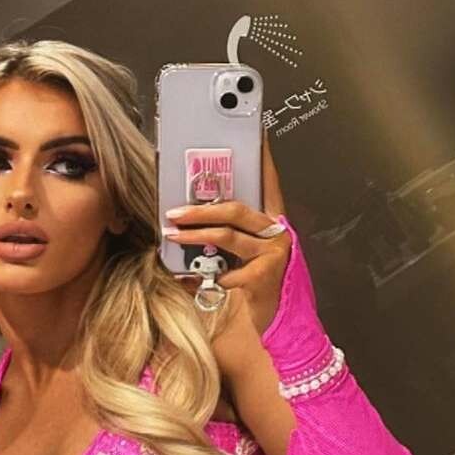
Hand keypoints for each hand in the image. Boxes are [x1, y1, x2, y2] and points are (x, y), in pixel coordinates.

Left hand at [164, 129, 291, 337]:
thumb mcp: (249, 253)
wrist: (281, 320)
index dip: (263, 159)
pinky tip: (196, 280)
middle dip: (200, 208)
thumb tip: (194, 215)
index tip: (257, 134)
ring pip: (227, 236)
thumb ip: (233, 233)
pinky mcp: (263, 277)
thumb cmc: (260, 282)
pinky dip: (207, 277)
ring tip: (173, 235)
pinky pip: (226, 272)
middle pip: (236, 208)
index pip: (268, 183)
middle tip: (174, 211)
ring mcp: (273, 254)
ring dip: (195, 236)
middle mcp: (277, 233)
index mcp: (274, 221)